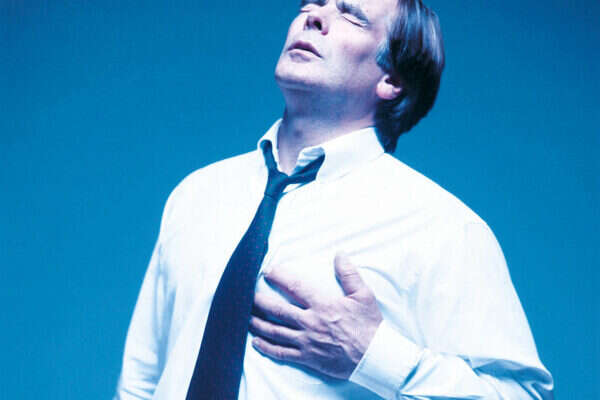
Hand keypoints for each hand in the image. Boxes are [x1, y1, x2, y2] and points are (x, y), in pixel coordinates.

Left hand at [250, 253, 382, 379]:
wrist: (374, 357)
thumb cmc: (369, 325)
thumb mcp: (363, 295)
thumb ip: (349, 274)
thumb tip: (339, 254)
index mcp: (323, 304)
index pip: (295, 287)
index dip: (279, 277)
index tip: (268, 271)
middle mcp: (310, 322)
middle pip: (278, 309)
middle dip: (260, 301)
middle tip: (249, 295)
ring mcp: (307, 341)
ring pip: (275, 331)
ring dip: (258, 323)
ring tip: (247, 317)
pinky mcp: (307, 357)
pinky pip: (282, 352)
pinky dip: (267, 347)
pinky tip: (256, 342)